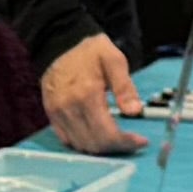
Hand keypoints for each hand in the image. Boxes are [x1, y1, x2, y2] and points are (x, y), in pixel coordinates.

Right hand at [41, 35, 140, 153]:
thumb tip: (134, 111)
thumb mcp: (114, 60)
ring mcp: (58, 113)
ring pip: (80, 146)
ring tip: (115, 138)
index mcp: (87, 95)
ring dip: (100, 148)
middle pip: (94, 144)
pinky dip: (83, 143)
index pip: (108, 133)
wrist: (59, 43)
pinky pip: (67, 140)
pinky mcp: (51, 115)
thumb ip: (125, 86)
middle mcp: (69, 108)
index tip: (141, 142)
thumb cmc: (90, 51)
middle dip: (116, 147)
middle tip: (130, 141)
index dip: (126, 143)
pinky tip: (96, 135)